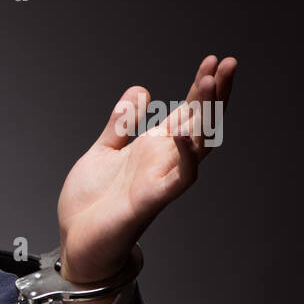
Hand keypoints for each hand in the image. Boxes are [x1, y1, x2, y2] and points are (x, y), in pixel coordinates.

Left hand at [57, 54, 237, 285]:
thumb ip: (121, 124)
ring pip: (197, 145)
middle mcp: (164, 161)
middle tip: (227, 63)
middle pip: (200, 123)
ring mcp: (161, 180)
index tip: (212, 61)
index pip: (187, 112)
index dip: (201, 88)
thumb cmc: (92, 203)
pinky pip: (180, 178)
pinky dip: (187, 156)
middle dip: (215, 94)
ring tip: (211, 84)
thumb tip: (140, 90)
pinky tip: (188, 133)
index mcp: (153, 148)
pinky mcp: (152, 200)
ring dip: (206, 116)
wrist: (77, 242)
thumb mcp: (103, 152)